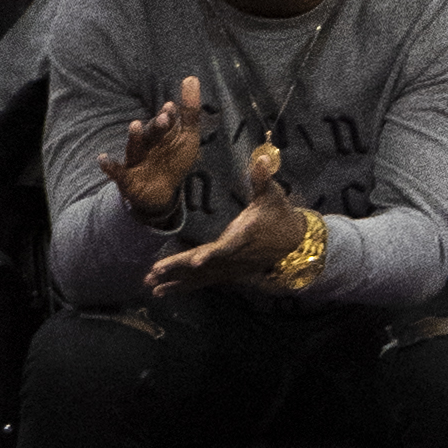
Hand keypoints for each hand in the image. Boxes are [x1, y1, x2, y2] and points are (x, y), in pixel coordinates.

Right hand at [100, 75, 203, 221]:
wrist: (160, 193)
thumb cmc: (173, 159)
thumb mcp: (187, 136)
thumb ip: (189, 111)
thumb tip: (192, 77)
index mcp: (161, 134)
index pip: (165, 123)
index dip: (169, 117)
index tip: (171, 107)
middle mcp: (147, 144)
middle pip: (152, 134)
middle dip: (157, 126)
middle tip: (165, 117)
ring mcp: (136, 160)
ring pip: (135, 148)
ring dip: (135, 137)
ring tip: (135, 125)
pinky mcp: (127, 179)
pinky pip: (116, 172)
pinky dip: (109, 166)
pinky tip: (102, 158)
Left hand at [146, 142, 309, 294]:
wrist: (295, 240)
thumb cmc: (280, 214)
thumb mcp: (274, 194)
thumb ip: (263, 178)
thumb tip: (264, 156)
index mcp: (245, 236)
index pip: (227, 247)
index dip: (212, 254)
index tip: (196, 262)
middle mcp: (236, 255)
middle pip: (205, 265)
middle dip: (179, 269)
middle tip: (153, 273)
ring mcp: (233, 266)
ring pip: (202, 277)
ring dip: (177, 283)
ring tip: (152, 288)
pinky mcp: (231, 271)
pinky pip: (205, 280)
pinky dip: (185, 286)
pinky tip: (165, 290)